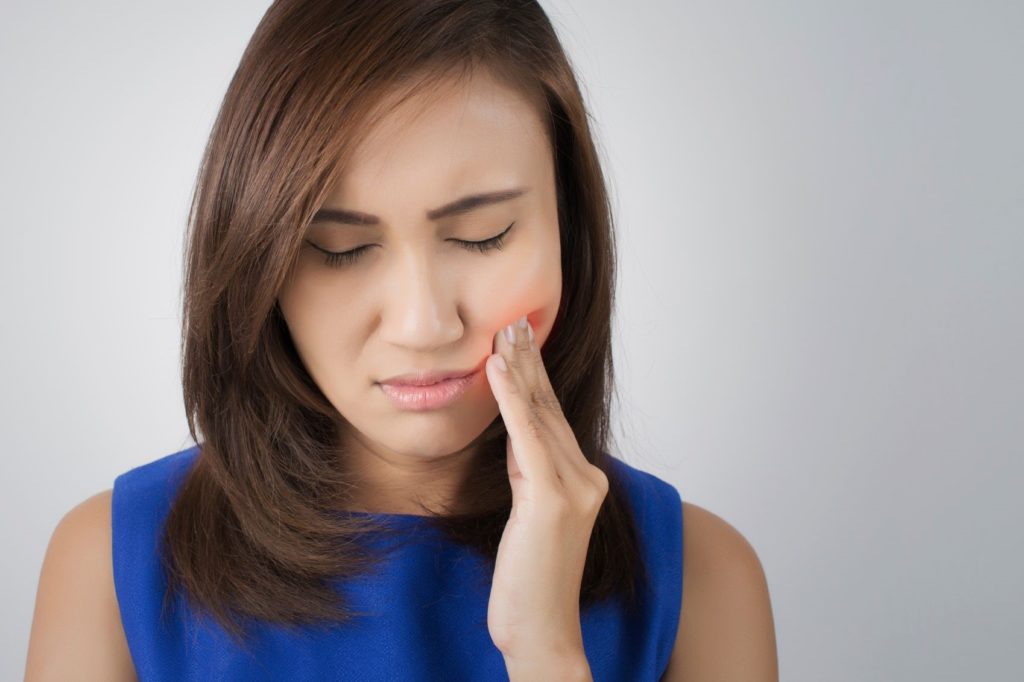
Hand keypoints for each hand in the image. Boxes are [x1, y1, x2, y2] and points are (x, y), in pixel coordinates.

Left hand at [483, 313, 607, 669]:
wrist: (542, 631)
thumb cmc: (530, 580)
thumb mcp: (528, 513)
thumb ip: (528, 471)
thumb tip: (514, 432)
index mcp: (581, 479)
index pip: (551, 417)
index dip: (534, 376)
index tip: (519, 340)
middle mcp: (586, 477)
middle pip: (549, 408)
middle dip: (528, 361)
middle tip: (513, 320)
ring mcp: (575, 488)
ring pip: (540, 416)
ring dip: (519, 369)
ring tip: (503, 332)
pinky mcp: (553, 500)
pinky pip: (528, 439)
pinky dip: (511, 400)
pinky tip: (496, 370)